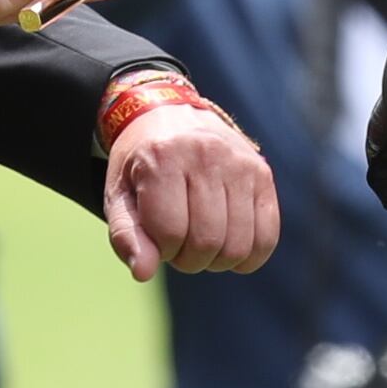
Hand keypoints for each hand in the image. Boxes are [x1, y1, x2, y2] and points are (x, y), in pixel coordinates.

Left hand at [103, 104, 278, 280]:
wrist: (170, 114)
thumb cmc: (141, 165)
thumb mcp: (119, 196)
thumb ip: (126, 236)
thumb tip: (143, 273)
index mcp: (163, 158)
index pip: (171, 233)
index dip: (161, 250)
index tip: (156, 237)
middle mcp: (206, 154)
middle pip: (207, 242)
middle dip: (189, 259)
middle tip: (179, 244)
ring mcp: (240, 162)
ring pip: (238, 245)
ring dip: (216, 260)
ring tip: (201, 241)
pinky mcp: (262, 173)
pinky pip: (267, 236)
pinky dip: (249, 257)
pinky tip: (229, 247)